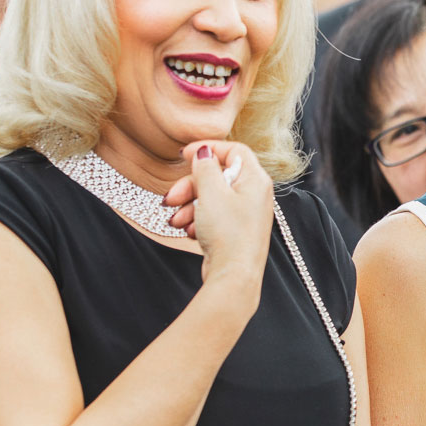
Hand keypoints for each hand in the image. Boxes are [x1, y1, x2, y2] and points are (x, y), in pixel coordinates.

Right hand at [162, 141, 271, 295]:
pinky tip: (189, 231)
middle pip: (217, 176)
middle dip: (190, 186)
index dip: (208, 149)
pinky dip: (198, 221)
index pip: (234, 150)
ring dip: (189, 206)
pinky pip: (212, 217)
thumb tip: (204, 152)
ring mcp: (245, 214)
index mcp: (255, 180)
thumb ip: (205, 167)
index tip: (184, 155)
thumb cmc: (228, 234)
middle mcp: (254, 195)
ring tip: (176, 221)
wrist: (234, 276)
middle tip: (171, 198)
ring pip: (211, 198)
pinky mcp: (235, 231)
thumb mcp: (211, 193)